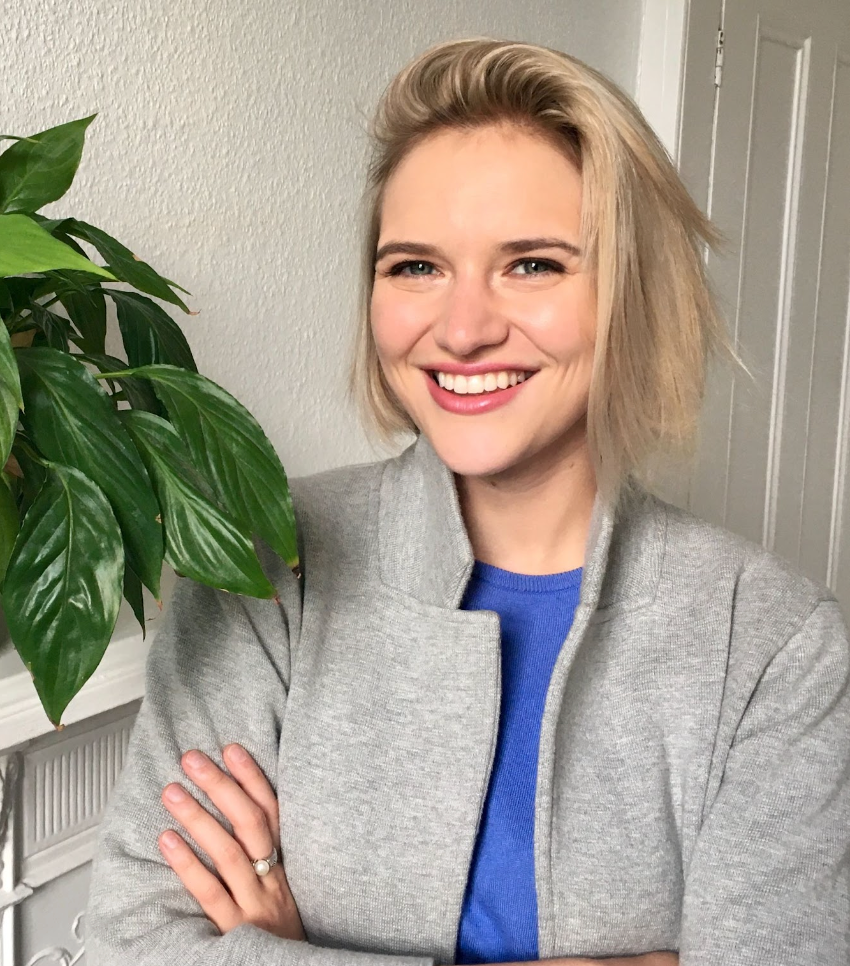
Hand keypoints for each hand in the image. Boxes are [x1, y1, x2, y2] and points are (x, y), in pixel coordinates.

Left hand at [158, 743, 304, 940]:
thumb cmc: (278, 932)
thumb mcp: (282, 888)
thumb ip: (263, 854)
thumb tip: (233, 809)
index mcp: (286, 864)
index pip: (273, 811)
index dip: (253, 778)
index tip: (231, 749)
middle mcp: (273, 880)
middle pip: (250, 824)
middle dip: (221, 786)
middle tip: (192, 760)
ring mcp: (256, 906)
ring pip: (229, 853)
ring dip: (199, 817)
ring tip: (172, 791)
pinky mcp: (237, 932)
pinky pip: (211, 894)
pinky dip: (189, 865)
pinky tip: (167, 841)